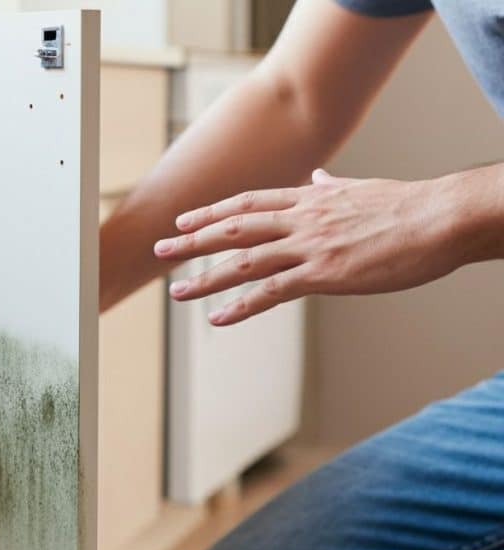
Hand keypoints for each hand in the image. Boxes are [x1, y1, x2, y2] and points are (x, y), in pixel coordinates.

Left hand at [155, 169, 460, 325]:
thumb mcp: (362, 189)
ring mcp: (309, 246)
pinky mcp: (324, 274)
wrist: (442, 218)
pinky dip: (240, 306)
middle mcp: (301, 219)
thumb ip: (331, 187)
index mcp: (310, 199)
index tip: (185, 221)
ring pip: (243, 262)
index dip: (212, 214)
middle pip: (234, 230)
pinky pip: (271, 292)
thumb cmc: (410, 206)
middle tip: (161, 250)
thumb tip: (316, 178)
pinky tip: (218, 318)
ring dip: (205, 278)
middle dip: (193, 241)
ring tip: (176, 291)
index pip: (248, 204)